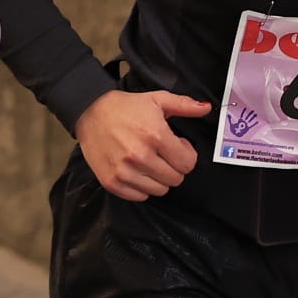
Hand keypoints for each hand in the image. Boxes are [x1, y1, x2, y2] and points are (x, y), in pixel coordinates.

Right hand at [73, 89, 213, 200]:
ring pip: (159, 191)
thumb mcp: (157, 99)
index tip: (178, 146)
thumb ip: (184, 105)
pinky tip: (137, 170)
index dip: (187, 155)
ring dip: (159, 179)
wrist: (91, 112)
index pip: (187, 164)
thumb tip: (206, 107)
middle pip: (175, 179)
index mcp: (156, 136)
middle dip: (174, 167)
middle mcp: (141, 157)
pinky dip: (142, 187)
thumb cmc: (126, 107)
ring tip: (150, 162)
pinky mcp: (112, 182)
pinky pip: (140, 197)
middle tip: (163, 154)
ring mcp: (125, 172)